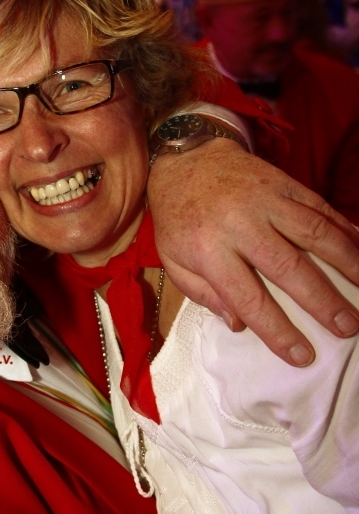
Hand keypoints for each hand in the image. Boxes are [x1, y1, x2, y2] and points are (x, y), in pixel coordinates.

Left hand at [147, 139, 358, 365]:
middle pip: (289, 267)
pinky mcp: (284, 183)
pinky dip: (345, 229)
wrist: (186, 157)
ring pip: (314, 233)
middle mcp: (241, 223)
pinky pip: (321, 208)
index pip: (248, 297)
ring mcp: (266, 200)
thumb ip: (202, 294)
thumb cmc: (179, 217)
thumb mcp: (173, 260)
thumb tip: (239, 324)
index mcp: (210, 248)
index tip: (302, 356)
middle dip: (323, 301)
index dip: (277, 329)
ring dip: (347, 262)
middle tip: (348, 328)